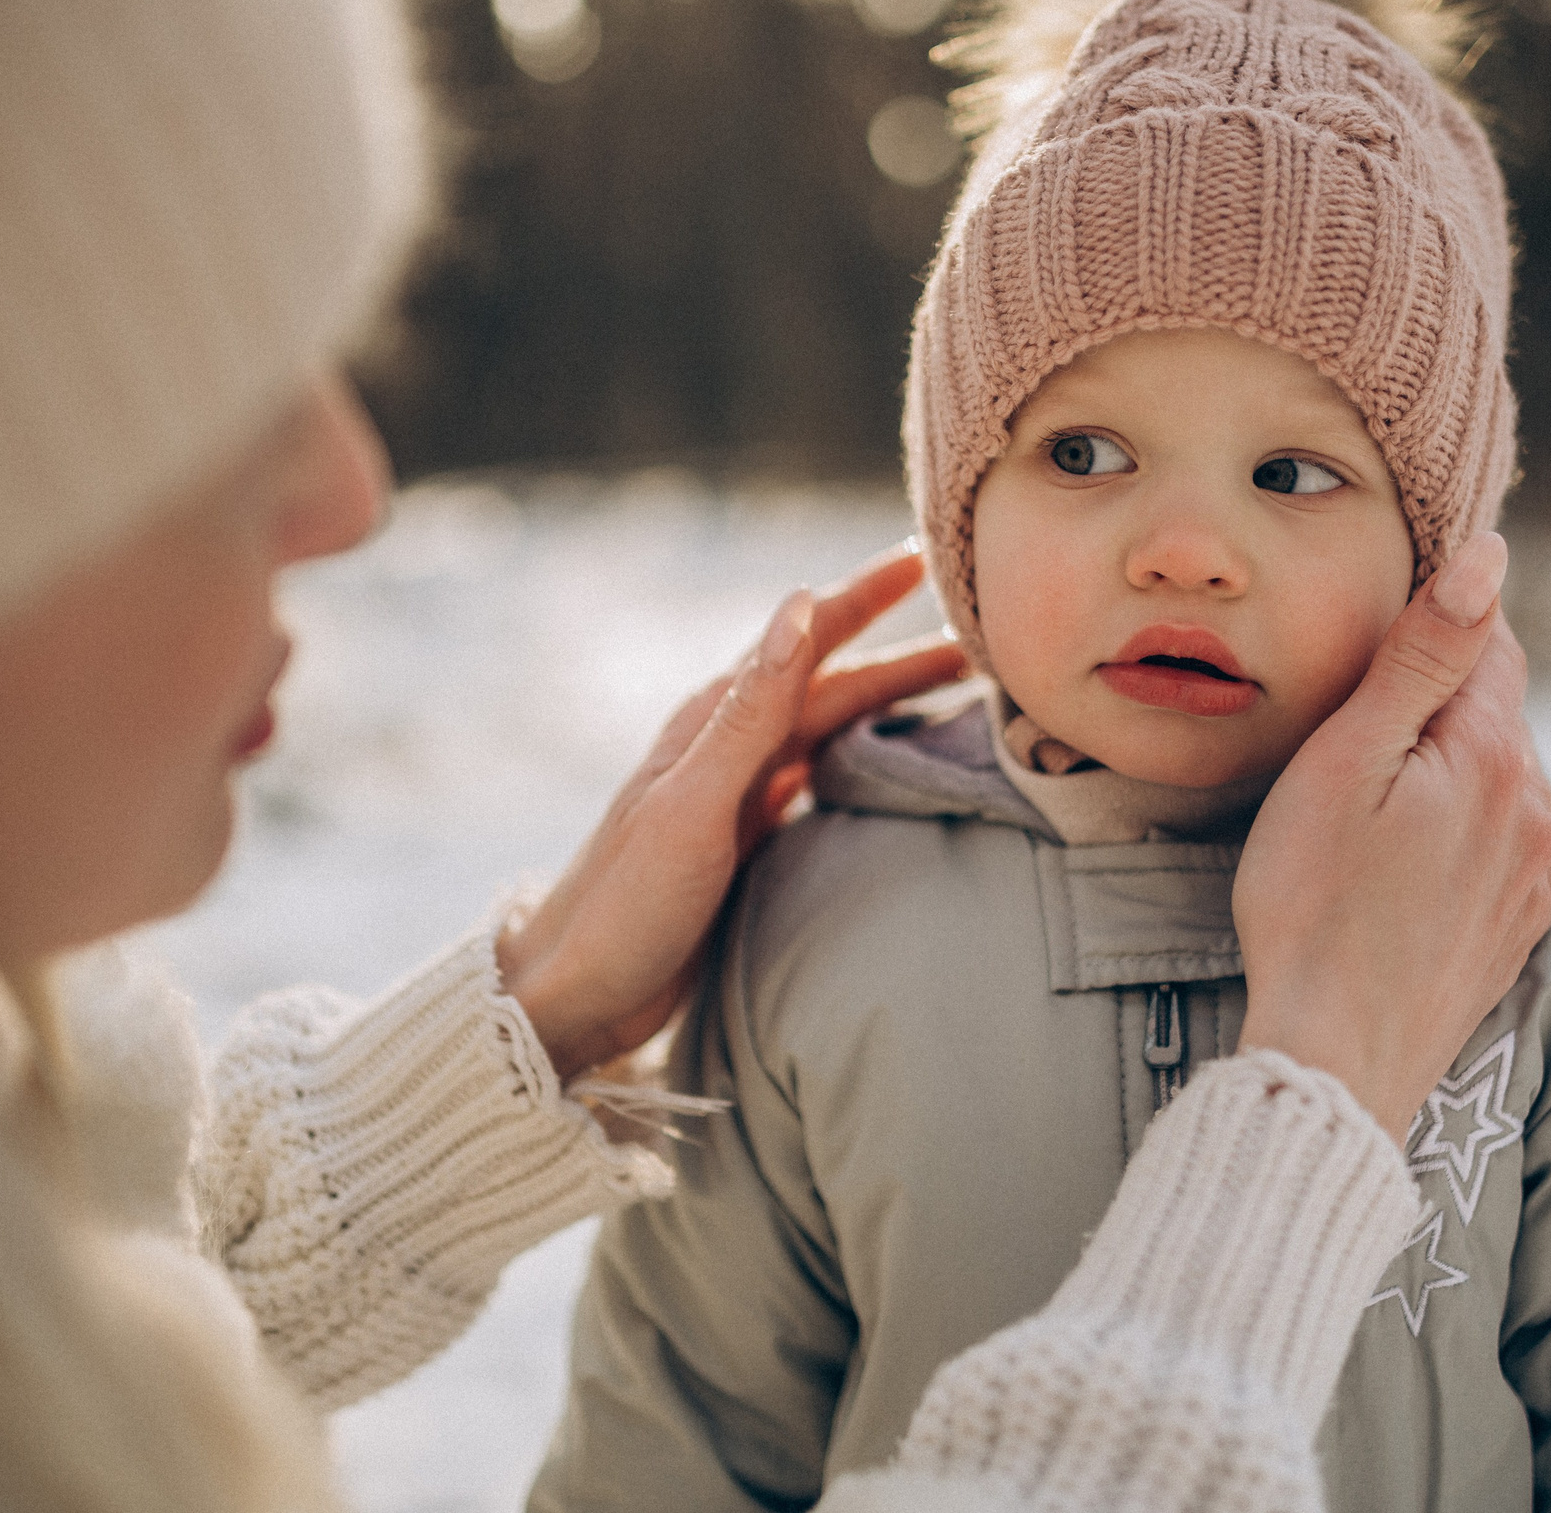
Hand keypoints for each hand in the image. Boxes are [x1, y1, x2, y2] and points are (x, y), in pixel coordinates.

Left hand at [501, 543, 966, 1078]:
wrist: (574, 995)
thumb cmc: (625, 906)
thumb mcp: (693, 804)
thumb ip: (750, 711)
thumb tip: (798, 604)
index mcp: (715, 723)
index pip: (807, 641)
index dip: (864, 597)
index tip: (923, 554)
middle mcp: (727, 748)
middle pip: (831, 685)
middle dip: (899, 655)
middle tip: (976, 632)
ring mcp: (735, 795)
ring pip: (829, 729)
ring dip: (886, 704)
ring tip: (950, 690)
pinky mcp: (742, 842)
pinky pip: (818, 779)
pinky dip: (861, 761)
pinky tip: (886, 766)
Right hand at [1232, 533, 1550, 1138]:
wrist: (1338, 1054)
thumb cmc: (1312, 902)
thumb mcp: (1346, 761)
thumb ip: (1423, 656)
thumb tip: (1491, 557)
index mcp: (1485, 752)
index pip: (1486, 640)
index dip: (1447, 608)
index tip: (1413, 585)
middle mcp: (1528, 804)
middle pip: (1500, 704)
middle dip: (1456, 677)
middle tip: (1389, 670)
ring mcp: (1531, 870)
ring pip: (1517, 770)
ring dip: (1479, 743)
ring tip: (1428, 737)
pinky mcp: (1519, 925)